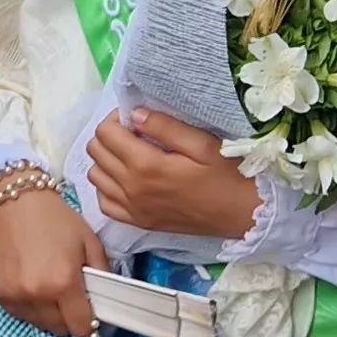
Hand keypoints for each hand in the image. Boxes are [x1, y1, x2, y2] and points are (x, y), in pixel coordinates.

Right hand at [0, 178, 103, 336]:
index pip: (80, 327)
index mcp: (63, 283)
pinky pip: (18, 313)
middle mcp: (36, 295)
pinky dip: (27, 306)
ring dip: (47, 313)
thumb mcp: (89, 241)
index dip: (88, 322)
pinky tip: (30, 284)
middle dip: (68, 318)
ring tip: (48, 287)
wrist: (12, 200)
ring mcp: (13, 295)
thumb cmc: (54, 218)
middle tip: (69, 296)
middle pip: (59, 329)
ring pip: (37, 324)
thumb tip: (106, 299)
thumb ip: (102, 274)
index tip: (88, 312)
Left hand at [86, 109, 263, 240]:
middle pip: (96, 152)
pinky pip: (105, 202)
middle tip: (134, 132)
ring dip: (106, 159)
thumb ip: (165, 127)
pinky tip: (126, 178)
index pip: (105, 133)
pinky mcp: (138, 221)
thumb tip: (134, 114)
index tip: (136, 119)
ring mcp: (132, 208)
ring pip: (95, 176)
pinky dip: (108, 187)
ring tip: (131, 153)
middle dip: (109, 135)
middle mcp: (131, 188)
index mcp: (146, 165)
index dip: (116, 119)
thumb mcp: (202, 143)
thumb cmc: (226, 175)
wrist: (242, 214)